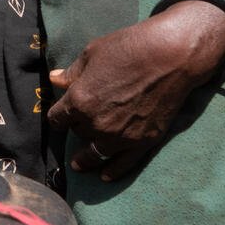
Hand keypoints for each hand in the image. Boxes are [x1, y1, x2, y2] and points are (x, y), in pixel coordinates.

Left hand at [46, 9, 223, 180]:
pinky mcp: (143, 142)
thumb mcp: (92, 54)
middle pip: (77, 133)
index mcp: (79, 101)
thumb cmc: (129, 48)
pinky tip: (105, 176)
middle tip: (81, 123)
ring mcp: (120, 136)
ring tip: (79, 165)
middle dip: (77, 127)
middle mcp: (96, 124)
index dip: (58, 116)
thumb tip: (54, 80)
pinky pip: (123, 165)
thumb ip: (72, 73)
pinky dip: (112, 172)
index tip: (60, 115)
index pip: (57, 118)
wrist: (170, 57)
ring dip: (86, 159)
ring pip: (95, 154)